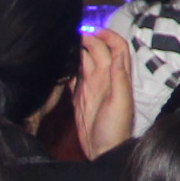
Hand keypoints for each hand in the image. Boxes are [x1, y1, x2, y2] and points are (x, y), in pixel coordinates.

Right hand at [74, 28, 133, 160]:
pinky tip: (59, 63)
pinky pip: (73, 77)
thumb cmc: (115, 128)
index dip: (108, 36)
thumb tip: (117, 56)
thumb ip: (119, 79)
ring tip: (64, 42)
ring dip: (77, 50)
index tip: (93, 30)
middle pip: (98, 51)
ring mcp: (91, 86)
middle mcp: (105, 78)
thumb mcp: (120, 103)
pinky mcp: (79, 96)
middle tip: (72, 34)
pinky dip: (68, 68)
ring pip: (85, 61)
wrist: (103, 150)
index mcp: (117, 77)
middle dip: (88, 39)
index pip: (117, 48)